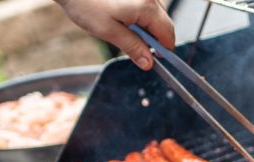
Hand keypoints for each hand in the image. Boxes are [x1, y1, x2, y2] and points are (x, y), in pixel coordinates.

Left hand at [56, 0, 174, 70]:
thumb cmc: (85, 4)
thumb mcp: (109, 32)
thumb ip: (133, 48)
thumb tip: (148, 63)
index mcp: (147, 8)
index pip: (168, 34)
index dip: (163, 50)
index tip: (153, 59)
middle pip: (164, 25)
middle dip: (153, 39)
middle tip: (134, 47)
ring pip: (155, 17)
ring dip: (145, 29)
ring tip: (123, 30)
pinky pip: (146, 8)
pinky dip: (139, 18)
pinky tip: (122, 19)